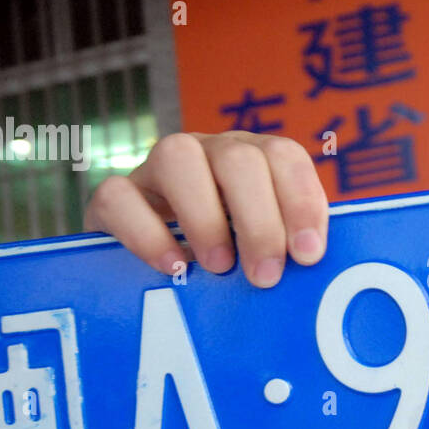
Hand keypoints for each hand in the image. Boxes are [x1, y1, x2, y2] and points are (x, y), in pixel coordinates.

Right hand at [83, 130, 328, 287]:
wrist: (145, 272)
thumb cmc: (225, 261)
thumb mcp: (261, 251)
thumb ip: (287, 250)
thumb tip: (314, 273)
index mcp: (254, 159)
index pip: (284, 156)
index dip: (301, 201)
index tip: (307, 254)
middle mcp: (208, 153)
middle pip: (238, 158)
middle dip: (259, 221)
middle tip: (265, 275)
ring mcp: (157, 169)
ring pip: (177, 156)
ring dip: (205, 217)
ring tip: (219, 268)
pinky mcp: (113, 197)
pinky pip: (120, 196)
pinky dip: (148, 235)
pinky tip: (173, 267)